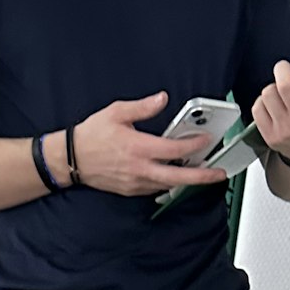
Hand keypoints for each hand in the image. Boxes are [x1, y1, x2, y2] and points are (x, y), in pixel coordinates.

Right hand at [70, 93, 229, 196]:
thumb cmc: (91, 136)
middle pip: (178, 177)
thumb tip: (162, 99)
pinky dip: (168, 183)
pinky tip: (175, 175)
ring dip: (187, 180)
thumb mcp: (116, 112)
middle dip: (201, 176)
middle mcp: (139, 169)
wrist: (71, 159)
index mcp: (138, 147)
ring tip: (202, 173)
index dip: (194, 146)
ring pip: (168, 185)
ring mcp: (135, 183)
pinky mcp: (131, 190)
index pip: (174, 150)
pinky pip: (155, 188)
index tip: (206, 140)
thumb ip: (142, 107)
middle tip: (219, 173)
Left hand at [252, 53, 289, 162]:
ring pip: (268, 93)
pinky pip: (258, 107)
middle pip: (285, 84)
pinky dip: (263, 102)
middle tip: (286, 71)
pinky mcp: (270, 134)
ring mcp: (285, 128)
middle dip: (282, 69)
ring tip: (281, 92)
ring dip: (273, 87)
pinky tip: (273, 105)